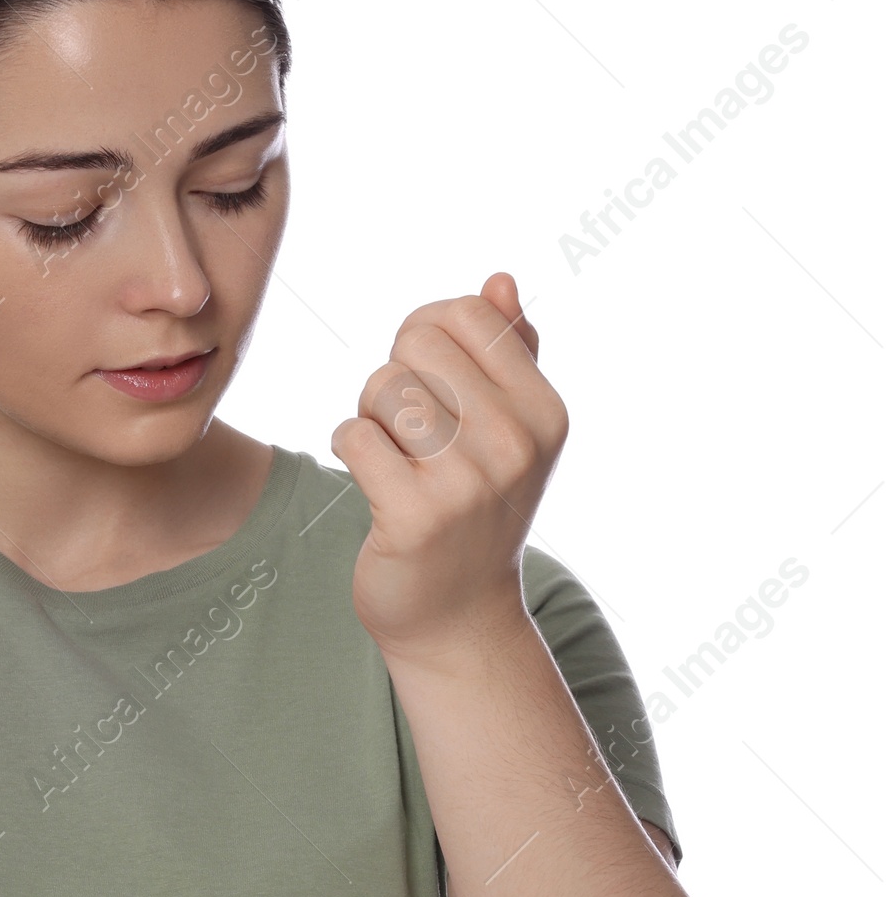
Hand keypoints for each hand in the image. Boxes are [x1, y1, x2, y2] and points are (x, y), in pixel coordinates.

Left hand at [330, 271, 567, 664]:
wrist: (456, 615)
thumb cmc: (476, 507)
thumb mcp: (511, 431)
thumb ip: (510, 352)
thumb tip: (499, 281)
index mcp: (545, 412)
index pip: (468, 313)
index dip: (428, 331)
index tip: (428, 374)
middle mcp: (516, 444)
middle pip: (415, 343)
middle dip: (396, 374)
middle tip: (406, 426)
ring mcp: (467, 483)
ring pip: (381, 387)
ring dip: (371, 416)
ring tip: (394, 456)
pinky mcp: (412, 517)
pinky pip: (353, 435)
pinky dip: (350, 450)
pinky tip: (374, 482)